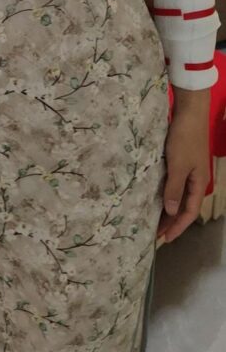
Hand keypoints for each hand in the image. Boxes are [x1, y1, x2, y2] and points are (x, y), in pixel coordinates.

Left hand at [158, 103, 210, 242]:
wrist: (189, 111)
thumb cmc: (184, 139)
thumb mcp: (178, 165)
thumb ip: (174, 188)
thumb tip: (171, 211)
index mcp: (198, 183)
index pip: (189, 213)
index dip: (178, 227)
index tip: (164, 239)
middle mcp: (195, 179)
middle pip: (184, 206)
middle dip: (171, 221)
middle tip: (155, 233)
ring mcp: (188, 169)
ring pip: (178, 195)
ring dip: (167, 208)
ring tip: (152, 219)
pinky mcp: (180, 160)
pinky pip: (173, 183)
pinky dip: (165, 193)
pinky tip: (153, 195)